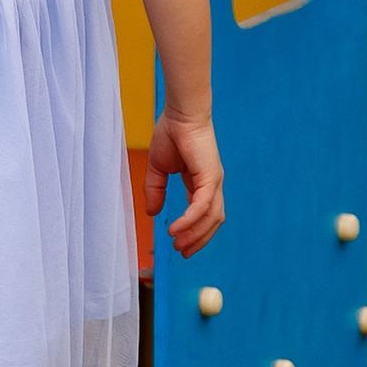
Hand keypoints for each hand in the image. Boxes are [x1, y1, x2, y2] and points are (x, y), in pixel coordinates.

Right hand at [146, 111, 224, 254]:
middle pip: (212, 221)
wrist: (180, 114)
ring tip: (178, 245)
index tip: (180, 245)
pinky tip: (175, 229)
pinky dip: (189, 221)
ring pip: (210, 218)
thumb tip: (152, 213)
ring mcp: (213, 182)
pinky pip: (201, 207)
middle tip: (182, 253)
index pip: (203, 214)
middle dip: (199, 239)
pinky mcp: (210, 178)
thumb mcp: (158, 169)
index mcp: (201, 182)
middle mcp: (212, 185)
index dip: (194, 231)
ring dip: (195, 235)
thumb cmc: (170, 134)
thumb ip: (155, 191)